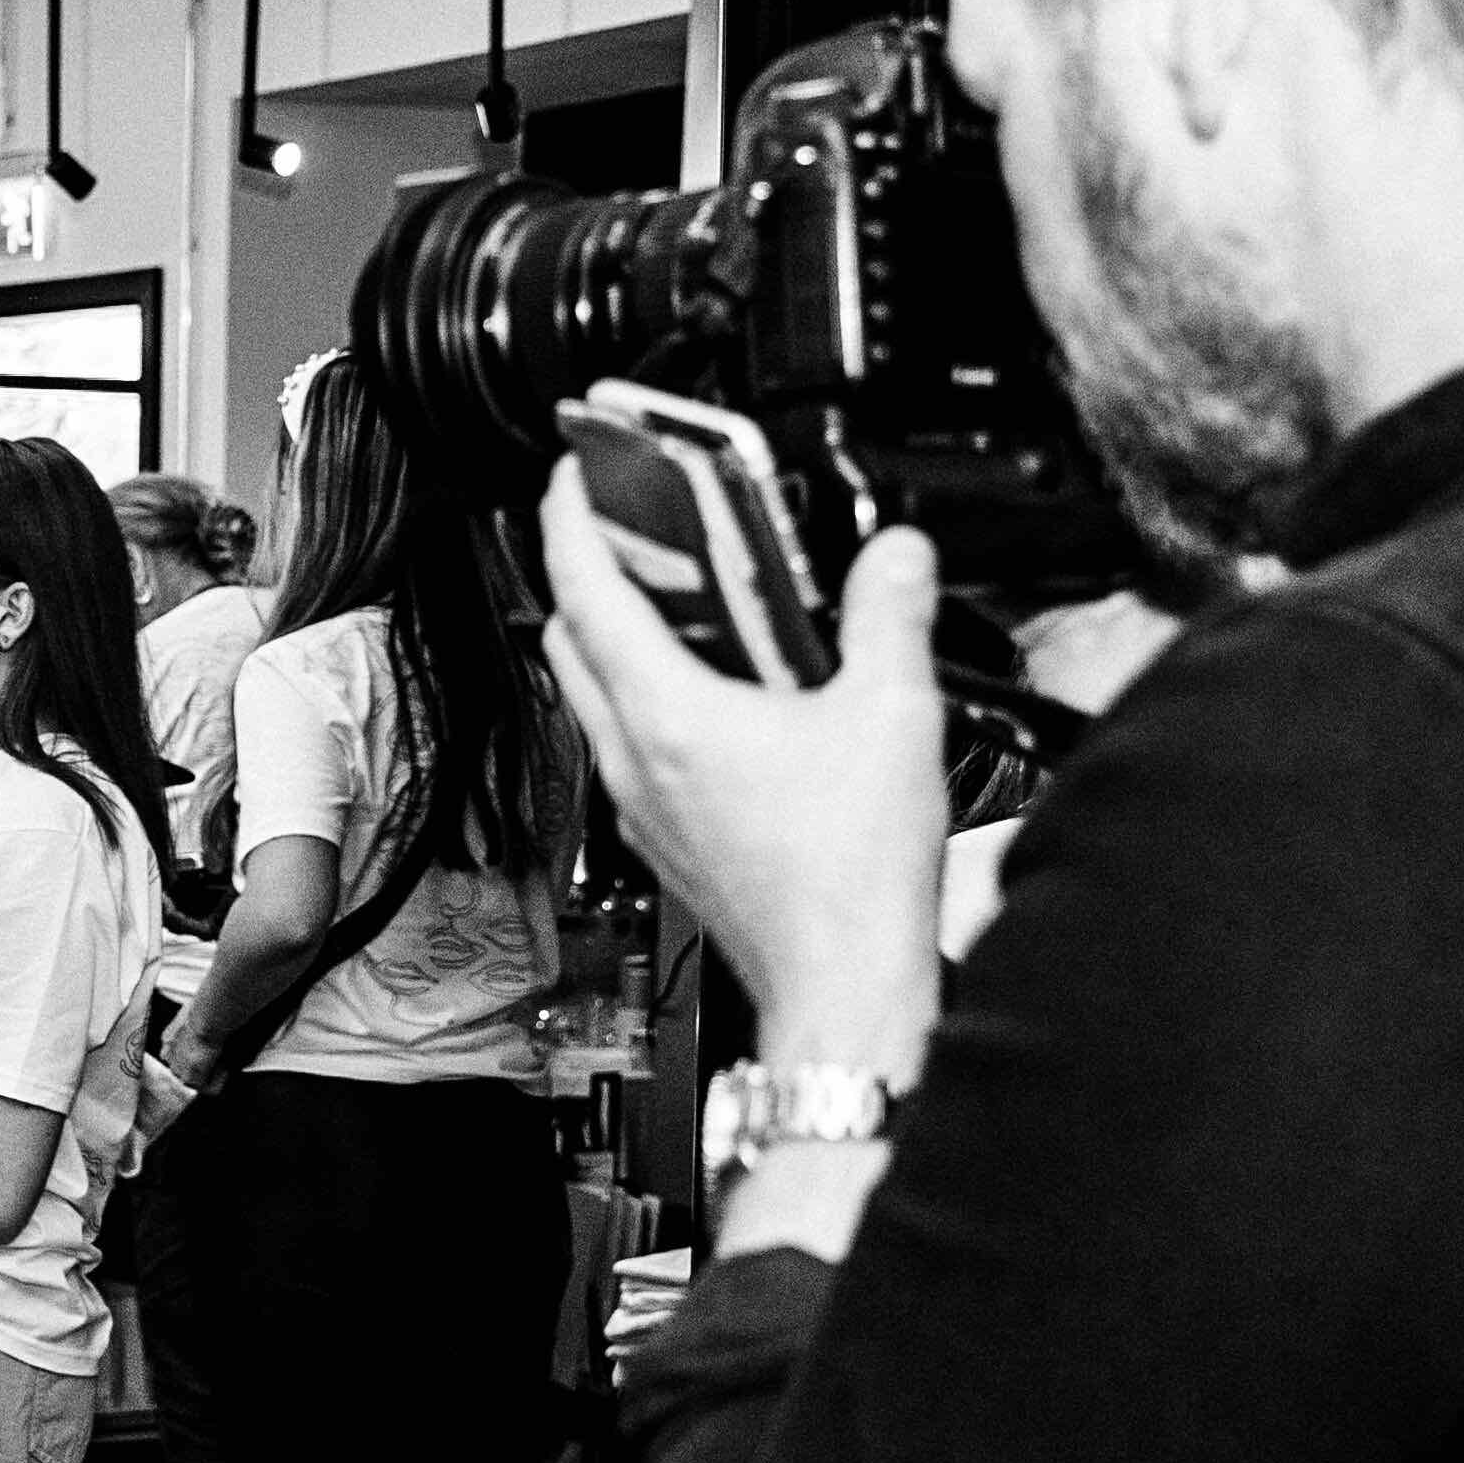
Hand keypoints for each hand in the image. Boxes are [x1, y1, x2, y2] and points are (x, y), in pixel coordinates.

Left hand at [537, 462, 949, 1079]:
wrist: (842, 988)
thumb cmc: (849, 881)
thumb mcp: (893, 715)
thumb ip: (890, 615)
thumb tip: (894, 554)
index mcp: (670, 715)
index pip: (585, 587)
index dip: (570, 515)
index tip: (573, 473)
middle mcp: (635, 760)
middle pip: (569, 638)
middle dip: (586, 571)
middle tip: (623, 528)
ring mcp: (642, 805)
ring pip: (592, 697)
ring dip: (614, 639)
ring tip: (676, 604)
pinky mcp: (666, 840)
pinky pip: (628, 748)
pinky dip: (648, 700)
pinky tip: (717, 699)